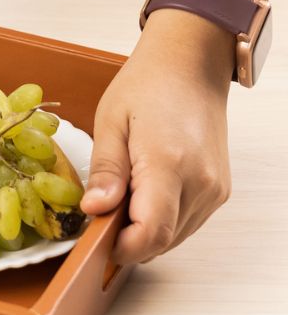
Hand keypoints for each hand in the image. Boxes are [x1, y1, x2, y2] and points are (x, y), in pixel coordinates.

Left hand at [81, 10, 231, 264]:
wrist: (190, 66)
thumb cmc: (147, 86)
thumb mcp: (110, 120)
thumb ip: (105, 169)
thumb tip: (94, 209)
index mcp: (168, 163)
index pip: (151, 232)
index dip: (122, 247)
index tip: (95, 240)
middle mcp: (200, 182)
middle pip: (162, 240)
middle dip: (126, 240)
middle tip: (100, 215)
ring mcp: (215, 189)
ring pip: (175, 237)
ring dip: (144, 231)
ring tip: (120, 198)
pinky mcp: (219, 190)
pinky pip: (186, 223)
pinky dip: (161, 220)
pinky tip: (142, 195)